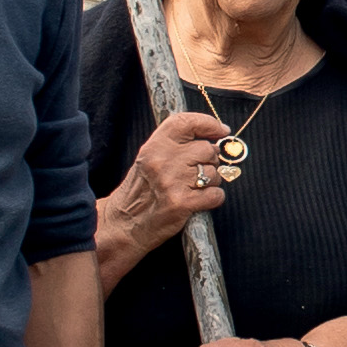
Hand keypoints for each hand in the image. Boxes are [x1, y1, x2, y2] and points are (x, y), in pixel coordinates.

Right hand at [102, 111, 234, 256]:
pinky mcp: (182, 203)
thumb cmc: (141, 191)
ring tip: (192, 189)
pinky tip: (198, 201)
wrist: (125, 223)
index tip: (221, 130)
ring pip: (214, 173)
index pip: (187, 122)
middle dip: (208, 162)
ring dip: (210, 182)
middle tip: (195, 173)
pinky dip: (213, 199)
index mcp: (155, 145)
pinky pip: (216, 194)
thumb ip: (176, 145)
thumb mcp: (150, 158)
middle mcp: (163, 160)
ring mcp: (173, 182)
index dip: (209, 124)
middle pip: (207, 149)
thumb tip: (213, 140)